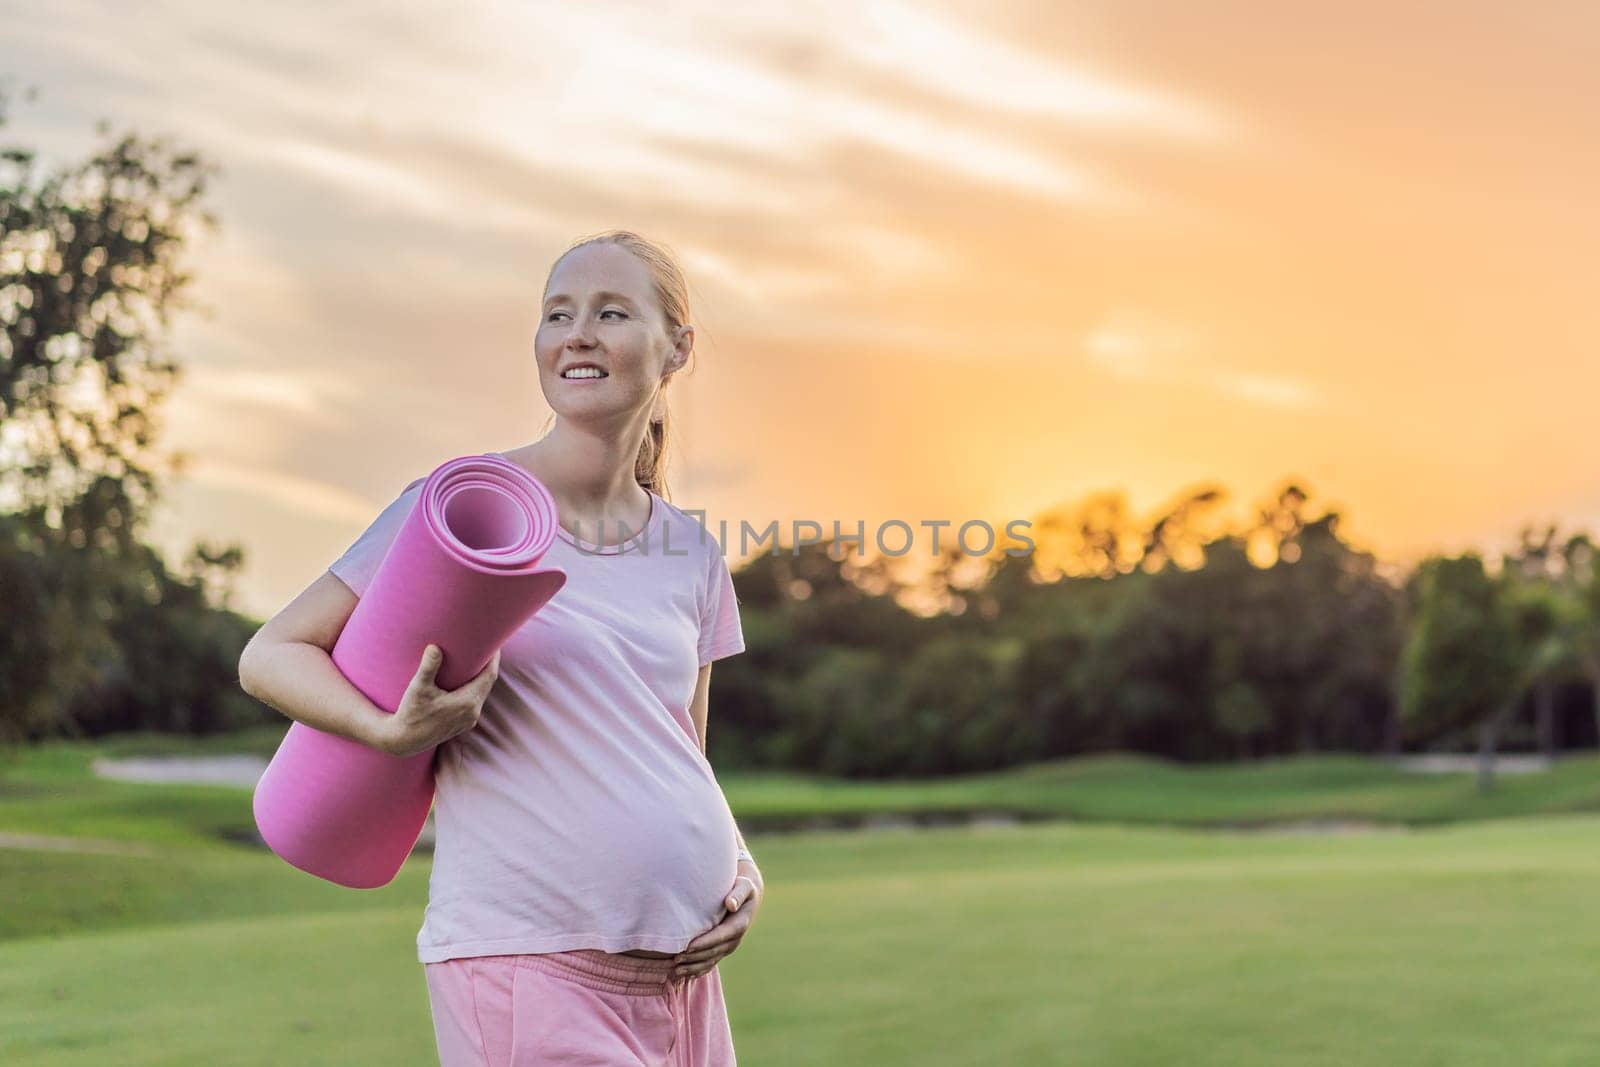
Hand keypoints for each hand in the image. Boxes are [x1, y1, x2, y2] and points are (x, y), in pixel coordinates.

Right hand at [378, 645, 499, 757]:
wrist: (403, 741)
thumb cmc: (410, 713)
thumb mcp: (418, 688)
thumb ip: (428, 667)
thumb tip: (434, 647)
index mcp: (467, 702)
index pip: (489, 675)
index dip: (494, 658)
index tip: (494, 643)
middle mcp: (472, 712)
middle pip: (488, 683)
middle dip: (489, 665)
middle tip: (486, 646)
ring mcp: (468, 720)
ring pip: (481, 693)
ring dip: (481, 677)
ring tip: (479, 660)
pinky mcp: (462, 724)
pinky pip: (475, 702)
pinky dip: (475, 689)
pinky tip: (468, 680)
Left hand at [672, 860, 762, 982]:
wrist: (747, 898)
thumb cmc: (742, 887)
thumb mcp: (744, 886)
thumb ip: (738, 894)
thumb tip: (731, 904)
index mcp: (739, 924)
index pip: (720, 936)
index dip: (705, 943)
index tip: (688, 946)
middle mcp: (734, 939)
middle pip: (713, 952)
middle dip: (695, 957)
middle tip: (675, 960)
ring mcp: (728, 947)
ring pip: (710, 961)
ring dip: (693, 967)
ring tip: (675, 970)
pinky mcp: (722, 950)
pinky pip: (710, 963)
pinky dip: (697, 970)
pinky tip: (683, 975)